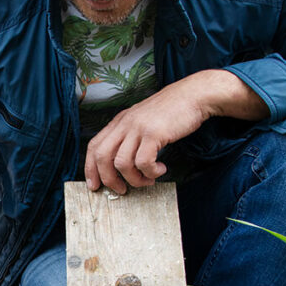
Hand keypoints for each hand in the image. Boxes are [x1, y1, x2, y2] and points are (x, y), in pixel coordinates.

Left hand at [84, 70, 266, 192]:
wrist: (194, 95)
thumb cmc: (172, 112)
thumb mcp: (143, 121)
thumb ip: (131, 137)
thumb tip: (122, 165)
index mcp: (119, 121)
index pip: (94, 146)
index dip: (90, 168)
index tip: (94, 185)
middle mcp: (125, 123)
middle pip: (102, 156)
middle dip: (108, 179)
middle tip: (121, 190)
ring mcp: (138, 127)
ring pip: (121, 163)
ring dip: (134, 179)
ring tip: (148, 180)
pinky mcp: (153, 133)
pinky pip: (143, 162)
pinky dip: (150, 172)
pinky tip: (160, 169)